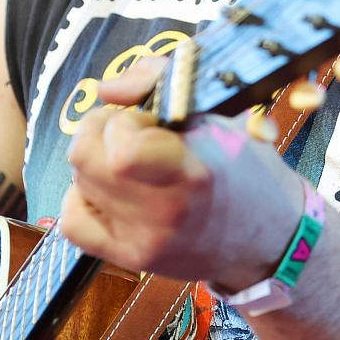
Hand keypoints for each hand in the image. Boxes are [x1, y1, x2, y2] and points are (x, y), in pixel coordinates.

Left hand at [57, 58, 303, 288]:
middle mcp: (162, 213)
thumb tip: (105, 89)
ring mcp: (142, 241)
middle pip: (83, 157)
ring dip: (97, 163)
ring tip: (134, 165)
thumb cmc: (244, 170)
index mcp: (191, 174)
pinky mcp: (128, 259)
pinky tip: (114, 192)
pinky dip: (84, 199)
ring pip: (77, 182)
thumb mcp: (217, 114)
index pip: (121, 149)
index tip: (148, 123)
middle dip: (103, 131)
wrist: (267, 240)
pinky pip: (72, 221)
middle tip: (135, 135)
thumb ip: (158, 80)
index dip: (124, 122)